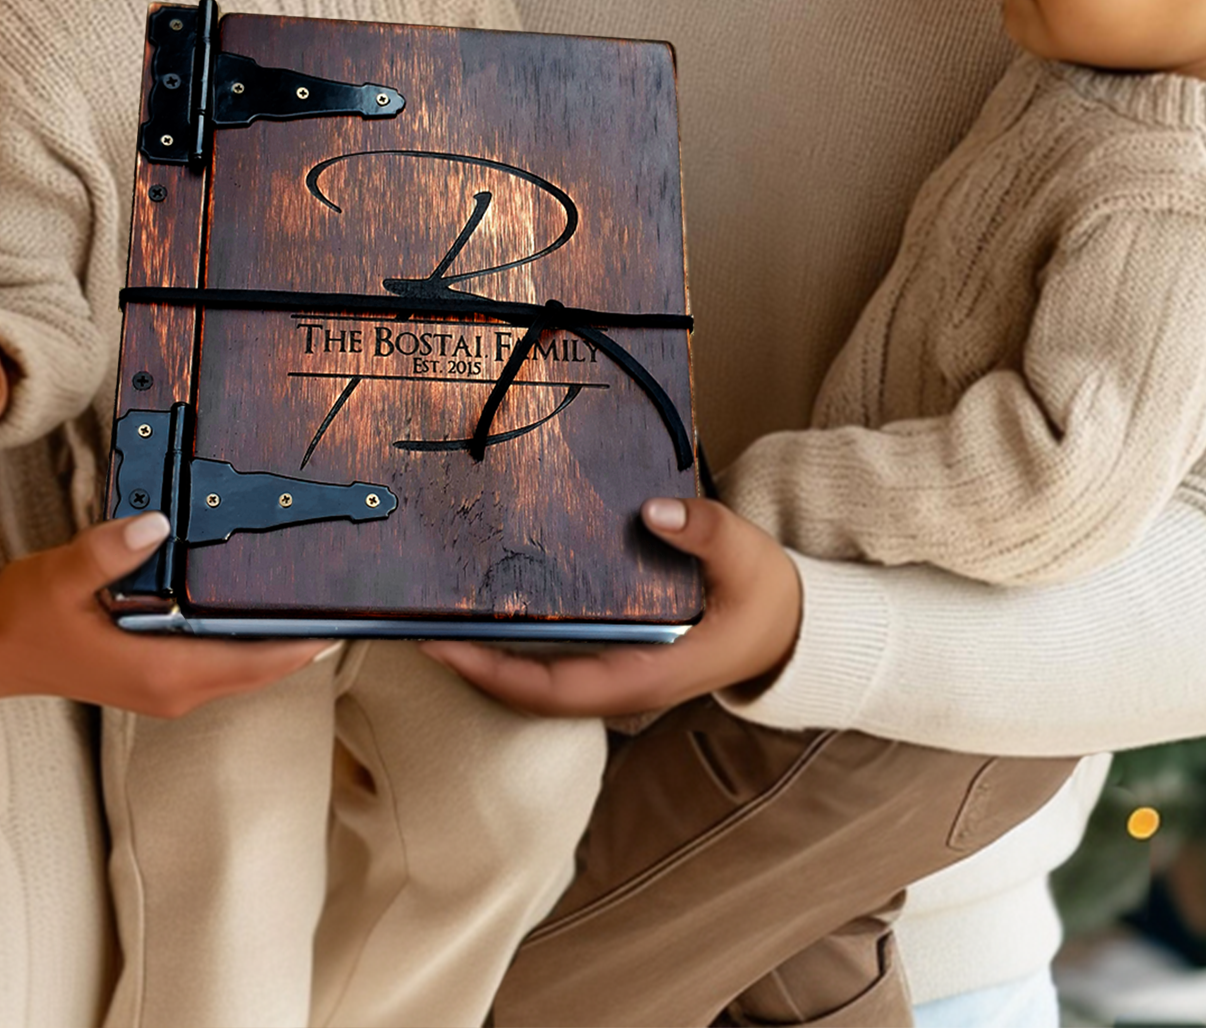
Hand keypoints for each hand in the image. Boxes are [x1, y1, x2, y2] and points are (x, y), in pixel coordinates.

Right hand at [0, 514, 330, 718]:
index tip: (342, 616)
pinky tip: (253, 602)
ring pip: (242, 667)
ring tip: (310, 591)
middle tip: (339, 590)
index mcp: (160, 673)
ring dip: (275, 637)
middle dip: (300, 637)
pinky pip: (220, 661)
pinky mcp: (159, 677)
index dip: (301, 643)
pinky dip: (245, 637)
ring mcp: (167, 688)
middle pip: (259, 668)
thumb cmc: (22, 618)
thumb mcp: (60, 576)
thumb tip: (156, 525)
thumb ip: (109, 551)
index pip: (252, 662)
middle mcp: (173, 689)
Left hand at [422, 497, 803, 718]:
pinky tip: (489, 615)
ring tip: (437, 621)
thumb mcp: (747, 557)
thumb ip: (706, 533)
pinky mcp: (618, 661)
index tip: (446, 644)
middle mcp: (624, 686)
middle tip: (417, 628)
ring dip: (488, 660)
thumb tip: (654, 510)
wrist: (789, 628)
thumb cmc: (765, 596)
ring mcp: (619, 677)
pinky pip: (555, 665)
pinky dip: (515, 649)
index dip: (497, 672)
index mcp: (648, 675)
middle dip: (474, 669)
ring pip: (539, 685)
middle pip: (531, 695)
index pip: (556, 688)